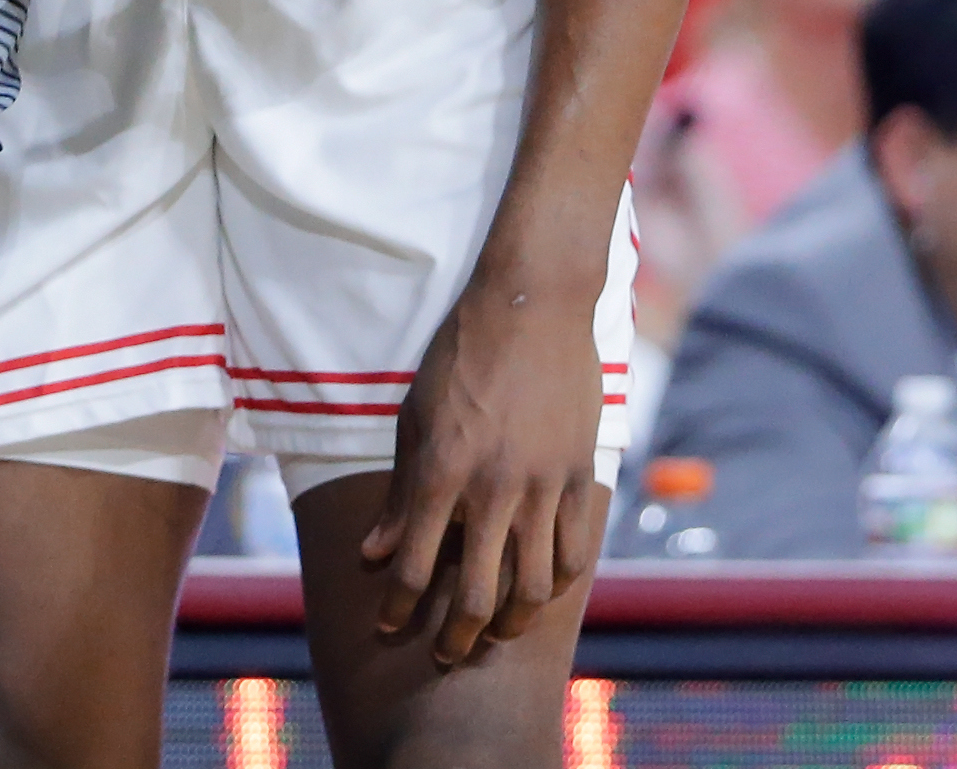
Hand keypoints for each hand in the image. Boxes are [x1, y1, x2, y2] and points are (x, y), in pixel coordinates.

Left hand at [359, 277, 608, 665]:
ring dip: (511, 623)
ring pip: (533, 587)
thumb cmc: (461, 353)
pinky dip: (556, 582)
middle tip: (445, 654)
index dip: (398, 608)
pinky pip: (574, 551)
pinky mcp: (581, 476)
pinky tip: (539, 588)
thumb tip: (375, 553)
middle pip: (478, 597)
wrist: (533, 302)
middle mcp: (493, 489)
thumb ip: (399, 493)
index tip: (389, 625)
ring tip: (496, 634)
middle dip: (457, 638)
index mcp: (441, 472)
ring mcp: (544, 486)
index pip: (415, 567)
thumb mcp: (414, 416)